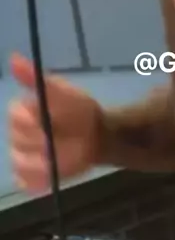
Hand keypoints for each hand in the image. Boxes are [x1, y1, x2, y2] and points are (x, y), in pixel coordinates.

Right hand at [8, 53, 103, 193]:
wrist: (97, 135)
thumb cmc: (79, 110)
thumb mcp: (62, 92)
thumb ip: (36, 79)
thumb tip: (13, 58)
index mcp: (22, 112)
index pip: (15, 117)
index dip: (34, 119)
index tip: (51, 118)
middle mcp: (16, 135)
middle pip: (17, 141)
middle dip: (41, 140)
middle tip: (60, 136)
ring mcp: (22, 157)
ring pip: (19, 162)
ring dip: (42, 160)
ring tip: (62, 152)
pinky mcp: (30, 177)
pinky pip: (24, 181)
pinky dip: (38, 178)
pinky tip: (54, 168)